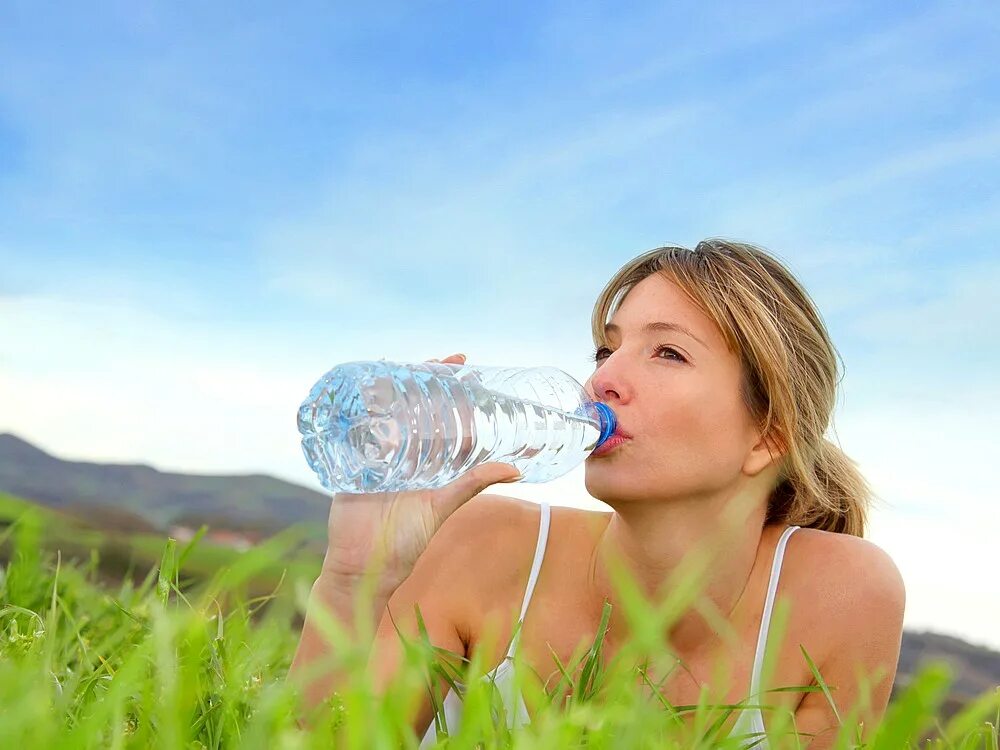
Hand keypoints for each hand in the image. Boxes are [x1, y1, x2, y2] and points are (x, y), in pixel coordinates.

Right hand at [319, 353, 520, 593]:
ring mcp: (379, 454)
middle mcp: (407, 455)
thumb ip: (472, 485)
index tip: (471, 371)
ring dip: (399, 387)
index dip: (457, 396)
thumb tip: (515, 471)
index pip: (447, 421)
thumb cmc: (404, 543)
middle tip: (449, 360)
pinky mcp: (353, 459)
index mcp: (430, 464)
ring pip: (391, 412)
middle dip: (431, 382)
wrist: (362, 565)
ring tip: (411, 363)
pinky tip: (367, 384)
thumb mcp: (442, 508)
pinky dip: (362, 406)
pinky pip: (358, 427)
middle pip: (420, 409)